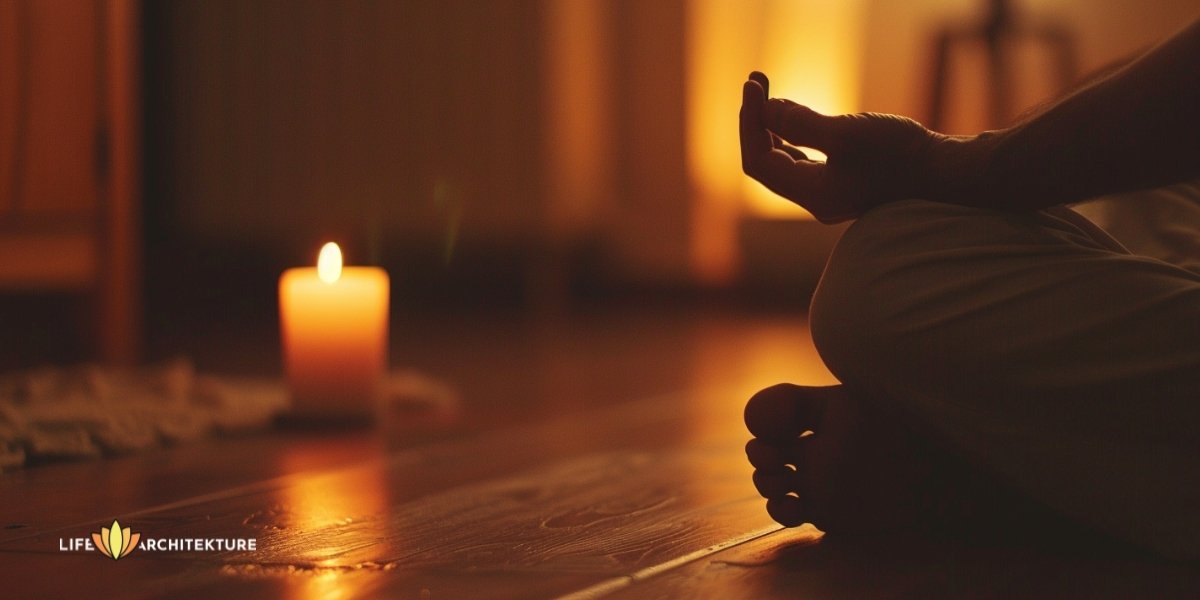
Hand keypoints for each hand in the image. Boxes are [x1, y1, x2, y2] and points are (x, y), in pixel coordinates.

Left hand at [740, 72, 949, 222]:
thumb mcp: (847, 133)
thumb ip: (801, 123)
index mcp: (812, 194)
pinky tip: (793, 113)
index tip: (753, 86)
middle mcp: (816, 198)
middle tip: (756, 81)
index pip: (760, 161)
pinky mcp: (845, 180)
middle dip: (756, 120)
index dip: (750, 123)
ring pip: (785, 160)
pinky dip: (792, 134)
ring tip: (767, 91)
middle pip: (767, 161)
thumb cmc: (900, 153)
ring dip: (772, 125)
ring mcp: (830, 191)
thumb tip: (765, 110)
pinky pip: (804, 159)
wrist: (945, 170)